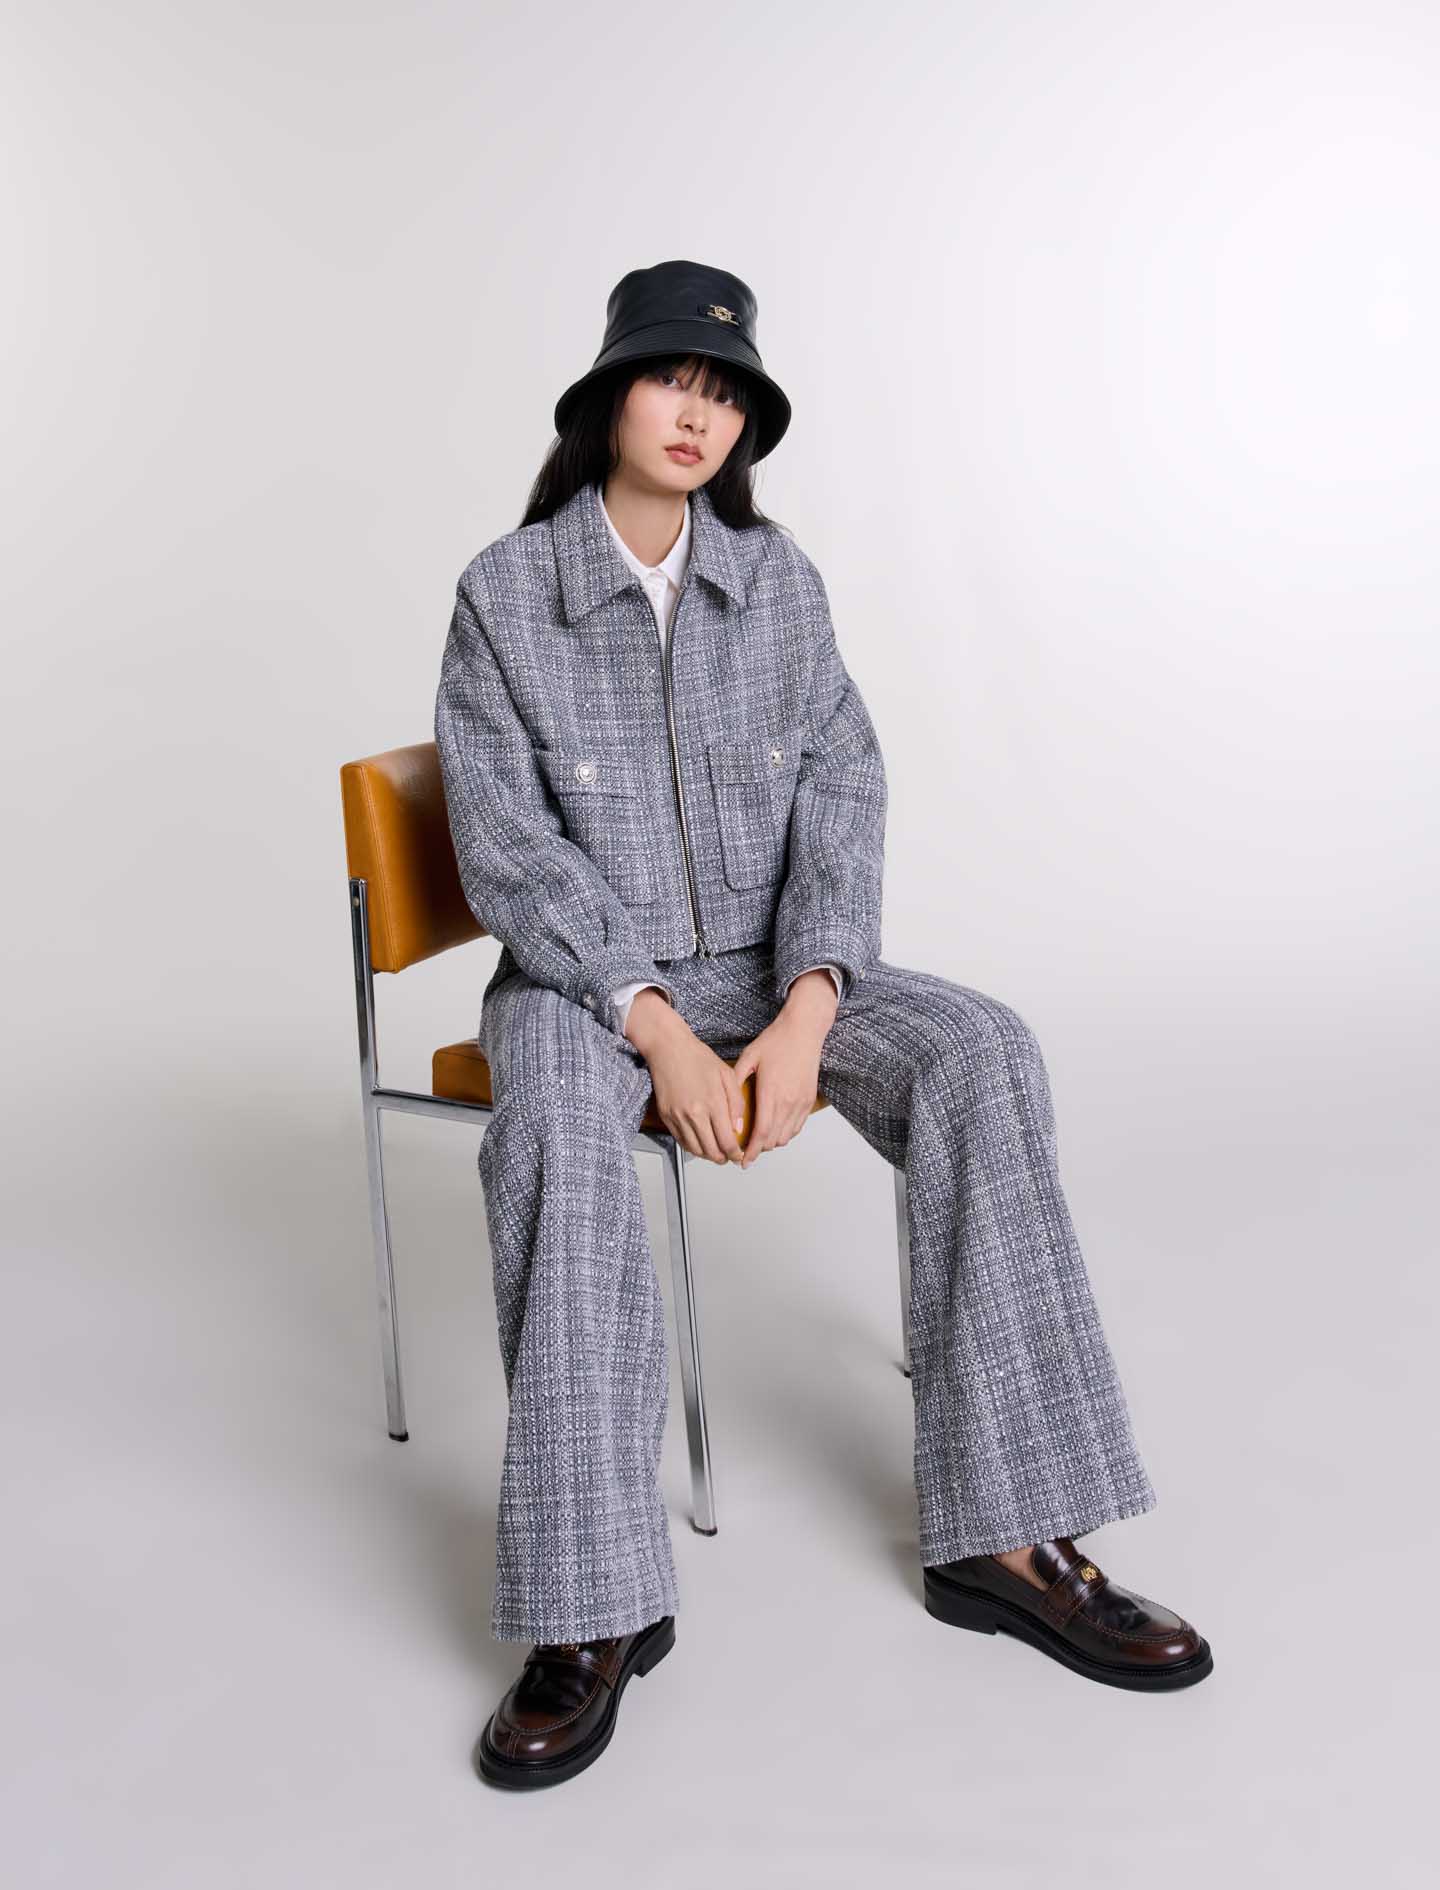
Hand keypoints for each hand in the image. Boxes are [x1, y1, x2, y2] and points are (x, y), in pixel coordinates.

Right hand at [626, 990, 745, 1165]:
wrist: (668, 1048)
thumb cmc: (697, 1057)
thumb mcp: (727, 1075)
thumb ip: (736, 1102)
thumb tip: (739, 1127)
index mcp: (713, 1103)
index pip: (727, 1141)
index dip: (735, 1153)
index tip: (739, 1154)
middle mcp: (695, 1113)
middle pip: (711, 1151)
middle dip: (723, 1158)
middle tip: (729, 1156)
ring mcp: (678, 1117)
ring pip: (695, 1150)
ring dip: (708, 1156)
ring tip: (716, 1152)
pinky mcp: (666, 1116)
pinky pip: (681, 1141)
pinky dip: (693, 1147)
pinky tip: (701, 1143)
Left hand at [731, 971, 835, 1168]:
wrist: (804, 1030)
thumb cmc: (776, 1041)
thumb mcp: (749, 1057)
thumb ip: (735, 1081)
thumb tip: (724, 1102)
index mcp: (770, 1093)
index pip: (760, 1133)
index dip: (751, 1151)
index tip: (743, 1160)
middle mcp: (788, 1101)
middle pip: (773, 1140)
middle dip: (759, 1149)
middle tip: (746, 1149)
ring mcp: (801, 1102)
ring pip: (787, 1136)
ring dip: (772, 1142)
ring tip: (759, 1141)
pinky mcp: (809, 1100)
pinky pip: (797, 1127)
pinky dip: (786, 1133)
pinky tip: (775, 1129)